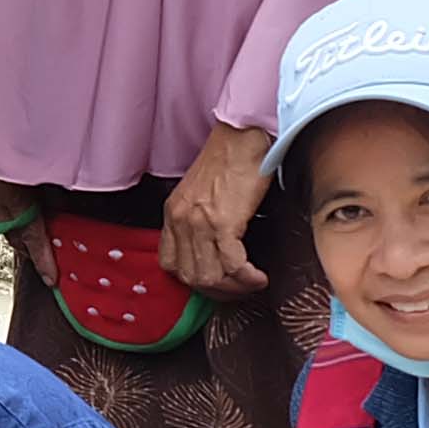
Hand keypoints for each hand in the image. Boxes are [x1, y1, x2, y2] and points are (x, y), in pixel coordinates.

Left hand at [161, 123, 275, 296]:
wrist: (243, 137)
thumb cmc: (229, 160)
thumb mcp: (200, 193)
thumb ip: (197, 221)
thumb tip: (213, 251)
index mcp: (172, 213)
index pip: (169, 264)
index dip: (193, 279)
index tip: (215, 282)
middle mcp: (181, 221)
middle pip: (191, 276)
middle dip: (218, 290)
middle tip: (239, 288)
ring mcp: (199, 223)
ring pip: (211, 277)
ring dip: (235, 287)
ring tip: (252, 282)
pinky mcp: (223, 223)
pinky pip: (233, 266)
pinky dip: (248, 278)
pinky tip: (259, 276)